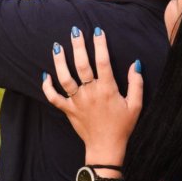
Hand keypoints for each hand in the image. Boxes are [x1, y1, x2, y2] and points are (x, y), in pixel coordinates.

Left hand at [42, 27, 141, 163]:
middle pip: (82, 65)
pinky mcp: (68, 110)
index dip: (100, 44)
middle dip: (78, 46)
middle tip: (74, 31)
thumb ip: (136, 84)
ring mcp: (77, 102)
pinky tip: (45, 75)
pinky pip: (54, 98)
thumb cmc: (122, 126)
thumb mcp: (136, 105)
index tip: (97, 30)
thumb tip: (135, 63)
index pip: (103, 62)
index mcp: (107, 89)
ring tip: (56, 46)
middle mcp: (90, 93)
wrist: (106, 149)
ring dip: (59, 62)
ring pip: (65, 78)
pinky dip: (47, 87)